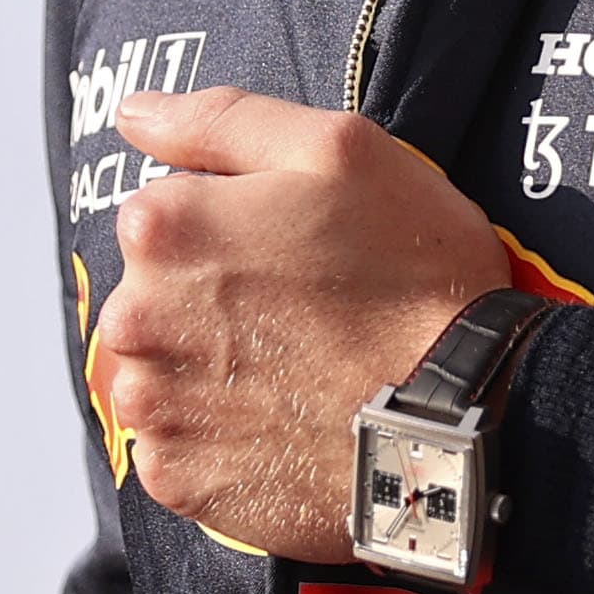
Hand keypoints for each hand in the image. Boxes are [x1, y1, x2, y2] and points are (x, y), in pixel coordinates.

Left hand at [95, 88, 507, 561]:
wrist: (460, 419)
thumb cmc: (410, 273)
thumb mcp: (338, 150)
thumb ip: (223, 120)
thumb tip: (134, 113)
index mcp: (162, 229)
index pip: (164, 214)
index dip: (233, 226)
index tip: (295, 250)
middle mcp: (134, 319)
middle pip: (155, 294)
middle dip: (210, 298)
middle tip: (303, 314)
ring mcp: (152, 407)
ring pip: (161, 371)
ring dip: (209, 369)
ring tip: (295, 373)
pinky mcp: (177, 480)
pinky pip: (177, 446)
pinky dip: (217, 437)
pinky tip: (281, 423)